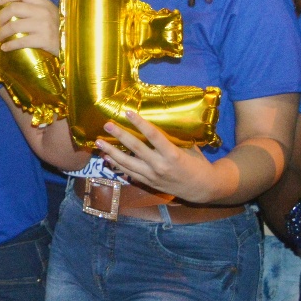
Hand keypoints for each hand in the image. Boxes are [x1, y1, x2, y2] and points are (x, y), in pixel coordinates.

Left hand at [0, 0, 60, 55]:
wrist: (74, 46)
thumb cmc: (59, 30)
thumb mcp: (50, 14)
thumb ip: (35, 9)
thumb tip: (11, 9)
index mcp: (44, 3)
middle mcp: (44, 11)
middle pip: (14, 8)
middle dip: (1, 17)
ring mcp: (44, 25)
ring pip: (14, 25)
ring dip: (2, 33)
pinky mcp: (44, 40)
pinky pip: (20, 41)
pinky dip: (9, 45)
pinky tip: (4, 48)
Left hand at [96, 111, 227, 202]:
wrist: (202, 188)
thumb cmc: (197, 163)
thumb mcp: (189, 147)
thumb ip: (173, 137)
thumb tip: (158, 121)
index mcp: (172, 154)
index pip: (153, 136)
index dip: (140, 123)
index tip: (127, 112)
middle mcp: (160, 166)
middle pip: (135, 148)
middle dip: (120, 136)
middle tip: (107, 124)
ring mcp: (152, 176)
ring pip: (127, 163)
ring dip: (111, 152)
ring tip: (99, 142)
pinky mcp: (148, 183)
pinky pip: (129, 173)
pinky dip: (117, 165)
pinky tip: (107, 157)